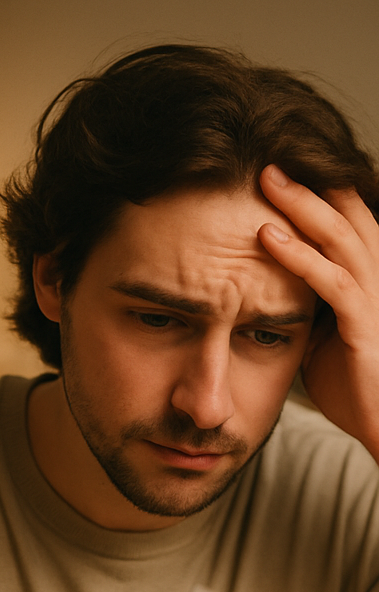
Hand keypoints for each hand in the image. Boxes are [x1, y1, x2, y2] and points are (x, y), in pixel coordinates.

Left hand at [258, 164, 378, 454]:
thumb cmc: (358, 388)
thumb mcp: (324, 341)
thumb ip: (307, 310)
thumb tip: (268, 295)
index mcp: (372, 281)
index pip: (348, 225)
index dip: (318, 197)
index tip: (277, 175)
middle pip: (348, 217)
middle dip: (310, 186)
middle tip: (268, 161)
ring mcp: (378, 300)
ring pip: (342, 238)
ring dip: (302, 206)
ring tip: (266, 180)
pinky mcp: (367, 327)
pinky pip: (331, 282)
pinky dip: (297, 255)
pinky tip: (268, 236)